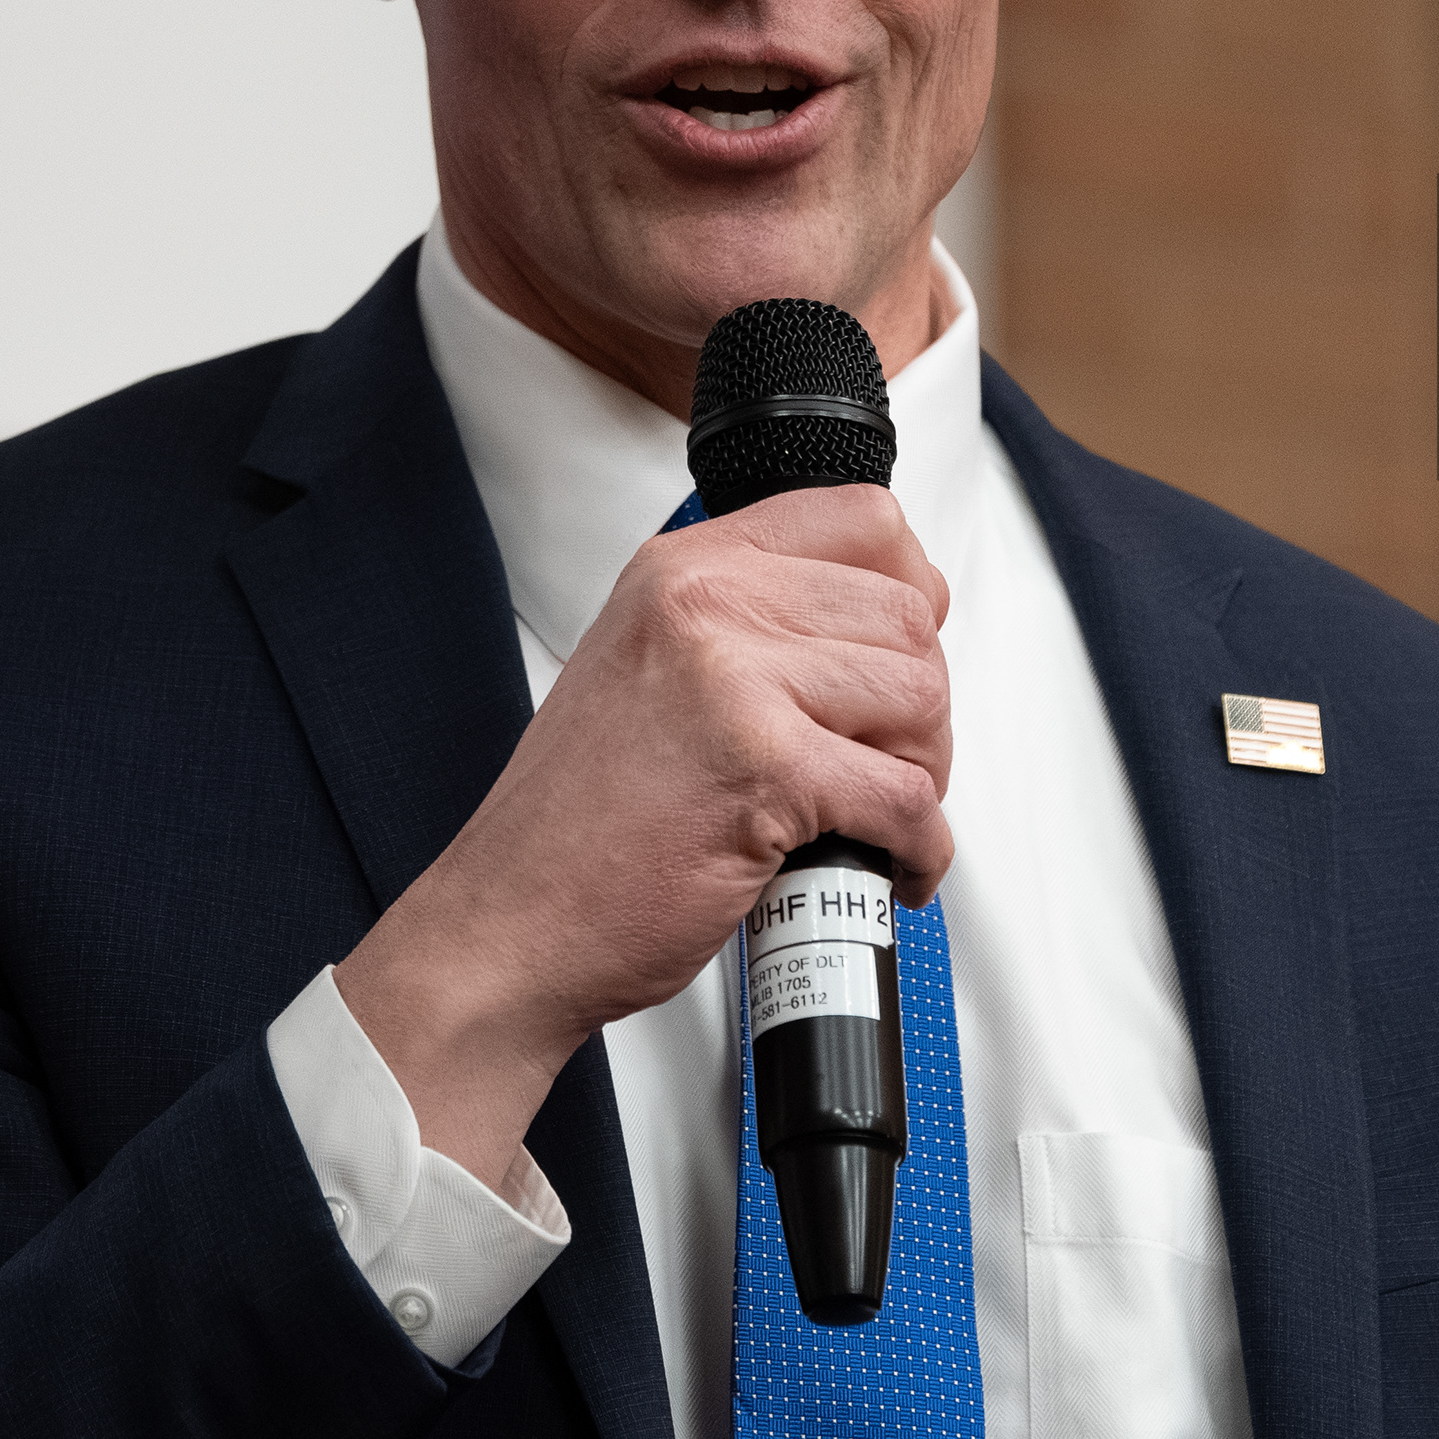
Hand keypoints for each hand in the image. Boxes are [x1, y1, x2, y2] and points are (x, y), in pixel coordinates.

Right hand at [334, 484, 953, 1189]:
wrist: (513, 920)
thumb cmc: (580, 819)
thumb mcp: (646, 664)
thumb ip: (743, 622)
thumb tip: (870, 621)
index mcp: (683, 569)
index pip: (861, 518)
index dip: (908, 590)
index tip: (900, 648)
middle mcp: (707, 605)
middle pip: (907, 615)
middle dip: (921, 704)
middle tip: (890, 761)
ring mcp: (734, 681)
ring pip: (921, 696)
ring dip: (924, 770)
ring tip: (881, 812)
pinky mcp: (766, 770)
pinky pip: (908, 797)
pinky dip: (922, 846)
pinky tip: (891, 864)